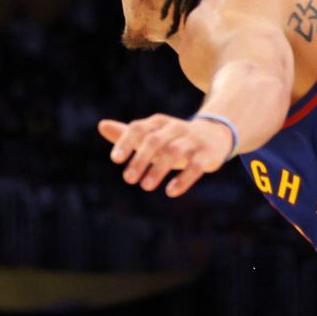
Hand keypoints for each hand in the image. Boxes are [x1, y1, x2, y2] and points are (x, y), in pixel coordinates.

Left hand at [98, 115, 233, 196]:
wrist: (215, 136)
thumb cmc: (175, 139)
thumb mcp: (152, 135)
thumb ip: (128, 134)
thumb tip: (101, 125)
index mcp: (159, 123)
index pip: (139, 128)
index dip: (126, 142)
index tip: (116, 160)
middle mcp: (176, 128)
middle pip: (155, 141)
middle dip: (141, 160)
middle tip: (128, 180)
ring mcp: (193, 141)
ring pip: (174, 152)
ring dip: (158, 170)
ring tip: (145, 187)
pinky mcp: (207, 155)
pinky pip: (195, 166)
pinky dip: (183, 179)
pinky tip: (170, 192)